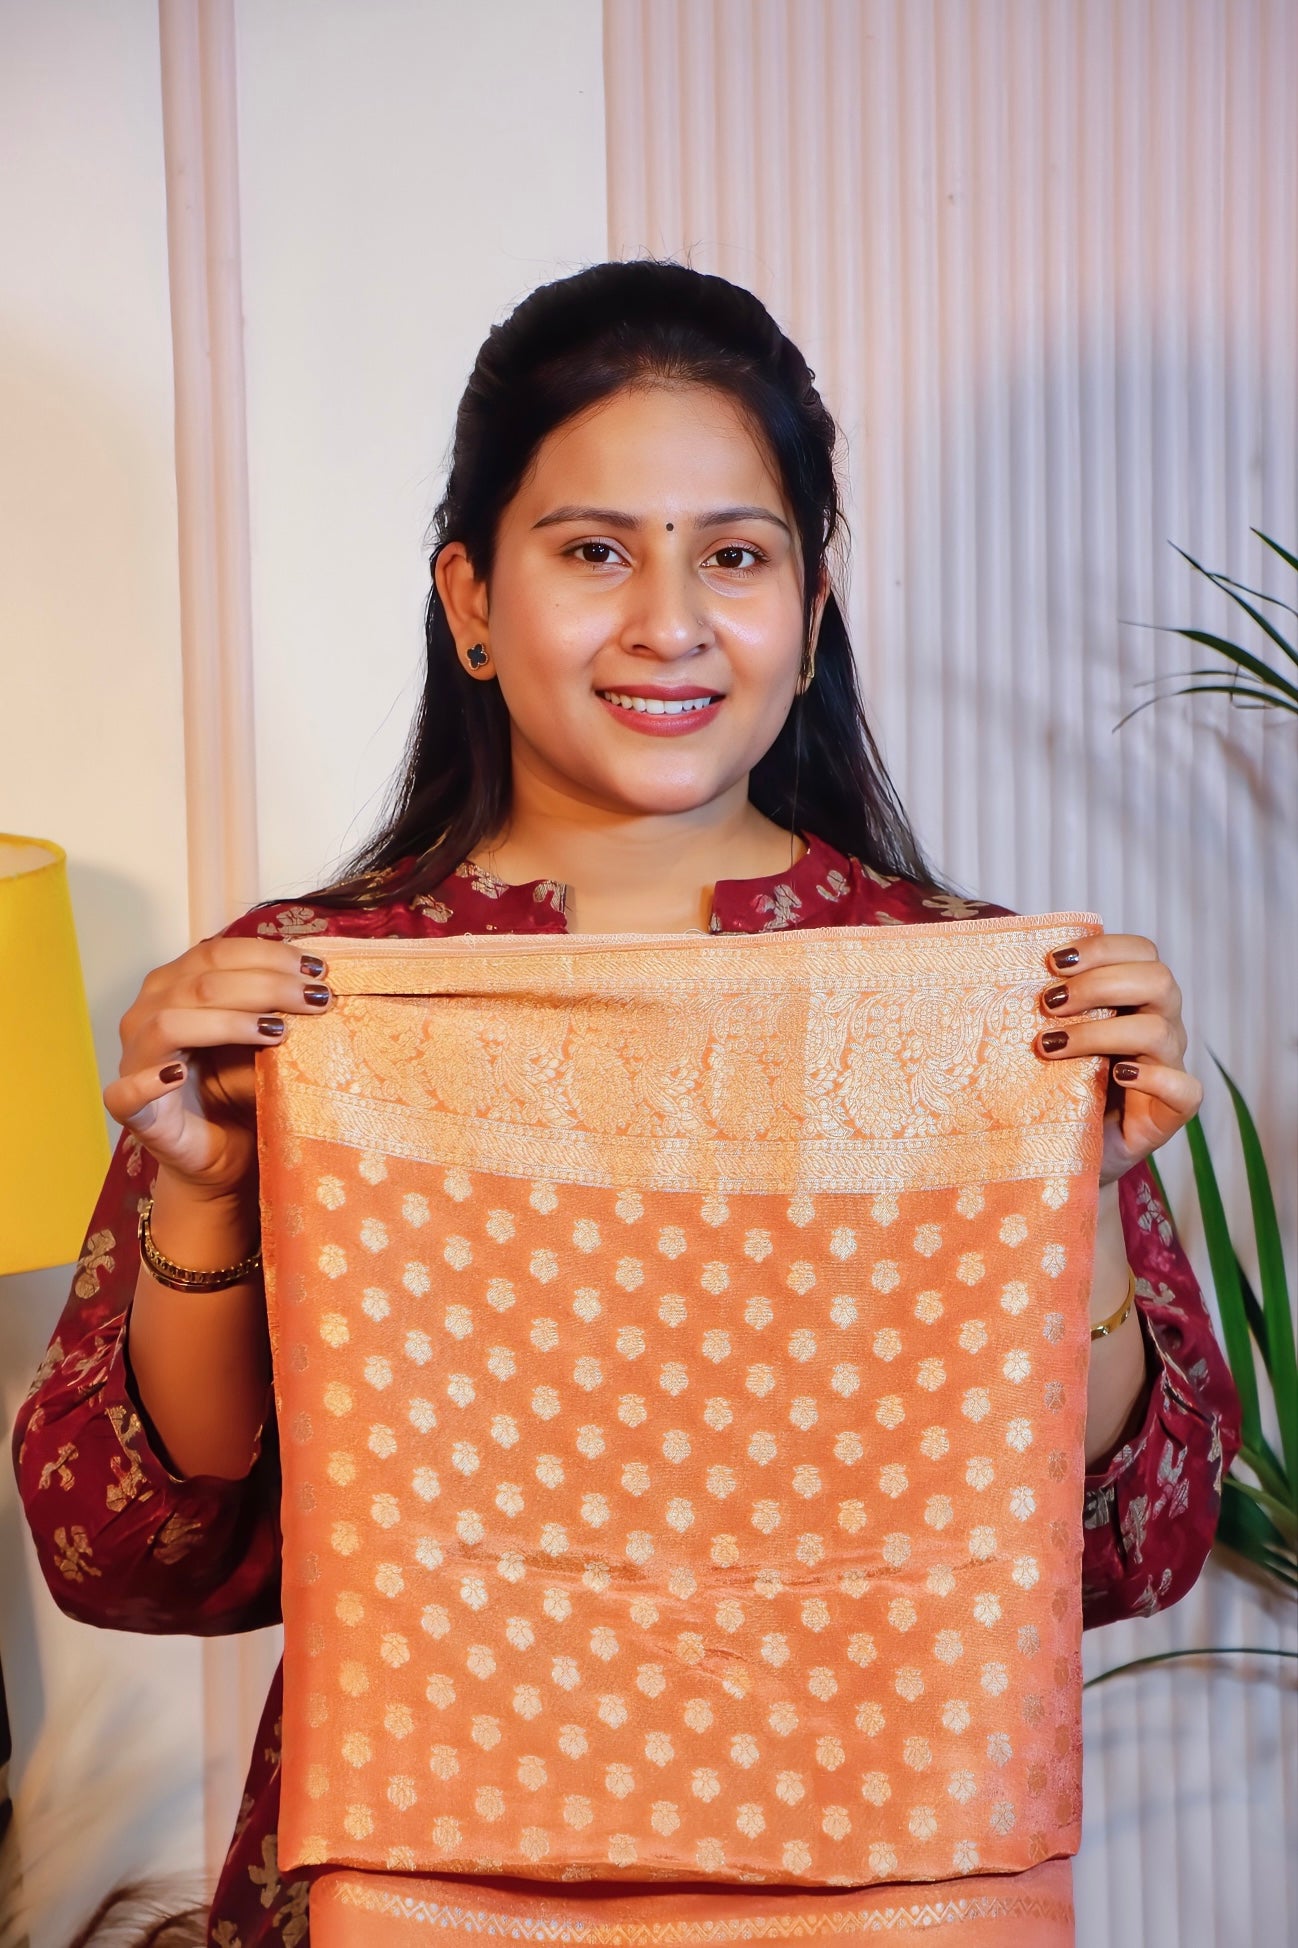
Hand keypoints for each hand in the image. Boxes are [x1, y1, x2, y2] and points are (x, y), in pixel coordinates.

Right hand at [103, 938, 333, 1199]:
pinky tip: (179, 1076)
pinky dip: (149, 1081)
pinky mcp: (131, 1110)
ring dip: (228, 1022)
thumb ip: (275, 1009)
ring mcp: (134, 1060)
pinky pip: (125, 1092)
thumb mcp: (263, 1041)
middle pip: (200, 982)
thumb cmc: (239, 1090)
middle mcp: (147, 1015)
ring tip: (277, 1031)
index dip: (269, 956)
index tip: (318, 970)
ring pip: (170, 1022)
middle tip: (315, 998)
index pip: (216, 954)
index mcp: (175, 987)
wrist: (222, 1153)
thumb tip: (318, 981)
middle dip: (266, 985)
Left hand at [1034, 933, 1201, 1186]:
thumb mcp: (1048, 1036)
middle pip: (1158, 979)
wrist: (1065, 1149)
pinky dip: (1151, 1078)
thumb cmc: (1055, 1084)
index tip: (1052, 961)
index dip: (1102, 948)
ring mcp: (1169, 1065)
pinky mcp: (1173, 1110)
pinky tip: (1114, 1076)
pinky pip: (1185, 1088)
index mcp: (1135, 997)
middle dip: (1098, 984)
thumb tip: (998, 968)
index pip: (1140, 952)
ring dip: (1100, 1032)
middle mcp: (1159, 1024)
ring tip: (1051, 1045)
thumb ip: (1043, 1005)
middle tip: (1049, 1003)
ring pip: (1159, 1030)